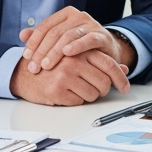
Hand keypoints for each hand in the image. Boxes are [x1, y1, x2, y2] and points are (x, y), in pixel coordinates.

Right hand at [10, 49, 128, 105]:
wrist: (25, 73)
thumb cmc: (54, 65)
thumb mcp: (78, 57)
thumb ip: (101, 61)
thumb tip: (124, 68)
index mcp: (80, 49)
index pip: (109, 64)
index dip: (120, 78)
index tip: (125, 87)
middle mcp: (73, 60)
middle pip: (104, 82)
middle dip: (103, 89)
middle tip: (96, 89)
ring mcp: (64, 75)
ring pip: (93, 94)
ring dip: (90, 95)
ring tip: (78, 89)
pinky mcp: (57, 89)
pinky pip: (79, 101)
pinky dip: (76, 100)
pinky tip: (67, 93)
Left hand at [19, 6, 135, 79]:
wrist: (107, 53)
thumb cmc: (81, 48)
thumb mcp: (60, 41)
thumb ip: (43, 37)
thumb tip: (22, 34)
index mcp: (66, 14)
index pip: (45, 26)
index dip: (34, 42)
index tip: (26, 57)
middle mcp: (78, 16)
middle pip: (55, 32)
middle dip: (42, 51)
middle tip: (34, 67)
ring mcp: (91, 24)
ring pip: (68, 36)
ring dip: (55, 52)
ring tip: (46, 66)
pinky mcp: (101, 35)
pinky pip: (87, 39)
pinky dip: (77, 46)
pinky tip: (67, 53)